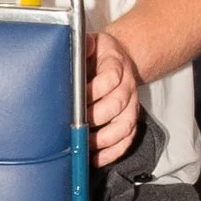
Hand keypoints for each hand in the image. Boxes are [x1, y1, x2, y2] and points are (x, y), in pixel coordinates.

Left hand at [87, 24, 141, 161]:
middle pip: (117, 105)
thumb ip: (81, 45)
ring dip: (104, 139)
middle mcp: (127, 86)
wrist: (120, 58)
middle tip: (74, 124)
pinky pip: (127, 140)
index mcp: (116, 64)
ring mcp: (130, 105)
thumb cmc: (99, 54)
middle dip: (95, 117)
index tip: (75, 98)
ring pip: (124, 126)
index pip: (110, 78)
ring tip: (85, 145)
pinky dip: (112, 152)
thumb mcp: (90, 43)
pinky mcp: (131, 120)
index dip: (93, 90)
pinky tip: (96, 158)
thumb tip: (69, 44)